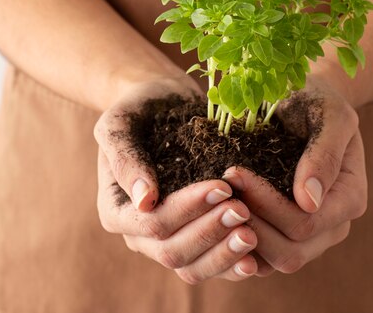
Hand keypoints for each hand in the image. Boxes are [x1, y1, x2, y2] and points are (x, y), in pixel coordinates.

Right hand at [94, 76, 258, 282]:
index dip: (189, 209)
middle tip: (244, 210)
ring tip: (253, 233)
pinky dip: (232, 264)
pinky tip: (256, 256)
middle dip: (210, 233)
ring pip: (192, 268)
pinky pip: (210, 265)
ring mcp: (167, 241)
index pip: (153, 224)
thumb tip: (144, 202)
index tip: (223, 186)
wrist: (163, 105)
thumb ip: (126, 159)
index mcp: (117, 211)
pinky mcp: (192, 239)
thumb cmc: (140, 109)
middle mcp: (139, 235)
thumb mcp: (122, 123)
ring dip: (224, 253)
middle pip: (173, 252)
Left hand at [223, 77, 366, 275]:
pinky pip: (262, 259)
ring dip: (241, 237)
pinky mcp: (286, 235)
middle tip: (220, 190)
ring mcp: (311, 236)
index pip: (305, 222)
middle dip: (250, 223)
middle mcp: (333, 225)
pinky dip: (238, 246)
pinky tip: (218, 216)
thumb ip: (325, 153)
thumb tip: (309, 201)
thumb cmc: (316, 100)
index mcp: (349, 199)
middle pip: (291, 252)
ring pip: (275, 262)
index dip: (266, 204)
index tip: (234, 171)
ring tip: (217, 201)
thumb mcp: (329, 114)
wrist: (303, 99)